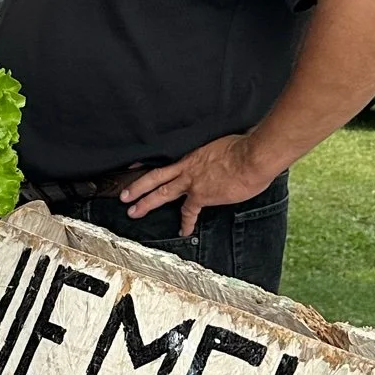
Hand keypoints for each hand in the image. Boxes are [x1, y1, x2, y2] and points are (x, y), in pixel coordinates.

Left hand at [119, 133, 276, 238]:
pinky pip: (189, 212)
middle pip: (155, 178)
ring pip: (162, 193)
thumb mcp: (223, 142)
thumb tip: (221, 152)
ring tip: (133, 212)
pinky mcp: (202, 195)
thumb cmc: (243, 147)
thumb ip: (216, 151)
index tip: (134, 168)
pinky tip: (183, 231)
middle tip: (123, 196)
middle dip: (138, 187)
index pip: (165, 161)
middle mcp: (187, 167)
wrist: (251, 157)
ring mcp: (192, 182)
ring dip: (145, 203)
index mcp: (191, 154)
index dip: (148, 165)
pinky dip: (186, 223)